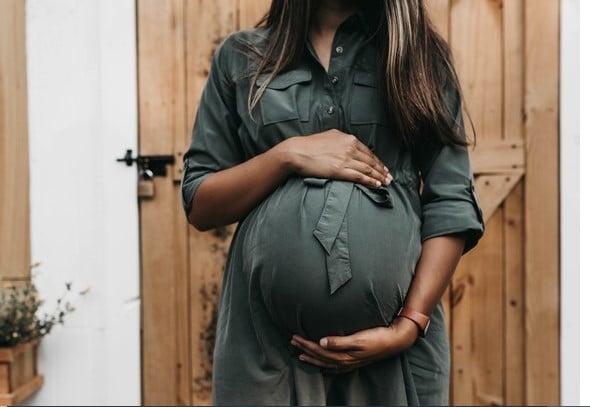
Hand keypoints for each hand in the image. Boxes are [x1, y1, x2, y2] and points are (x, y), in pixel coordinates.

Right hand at [278, 129, 392, 187]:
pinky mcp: (339, 170)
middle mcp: (349, 147)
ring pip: (368, 169)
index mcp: (348, 139)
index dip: (377, 161)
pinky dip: (370, 181)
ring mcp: (345, 159)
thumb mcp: (329, 136)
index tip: (383, 168)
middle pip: (371, 161)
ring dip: (379, 177)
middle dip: (382, 170)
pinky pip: (359, 176)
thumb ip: (342, 139)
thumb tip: (349, 143)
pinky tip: (376, 185)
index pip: (368, 151)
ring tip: (386, 183)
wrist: (297, 152)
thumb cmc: (310, 145)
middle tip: (390, 177)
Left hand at [290, 317, 418, 373]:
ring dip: (313, 358)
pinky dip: (327, 367)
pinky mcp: (356, 361)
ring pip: (326, 363)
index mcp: (344, 355)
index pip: (319, 351)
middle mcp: (345, 361)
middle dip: (305, 349)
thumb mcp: (358, 338)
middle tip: (292, 341)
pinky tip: (323, 368)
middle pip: (320, 357)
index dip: (306, 344)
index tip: (295, 337)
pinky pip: (336, 367)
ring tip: (301, 354)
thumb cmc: (377, 337)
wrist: (395, 340)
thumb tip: (321, 342)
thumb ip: (339, 341)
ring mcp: (351, 362)